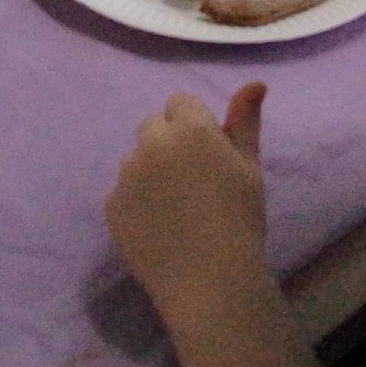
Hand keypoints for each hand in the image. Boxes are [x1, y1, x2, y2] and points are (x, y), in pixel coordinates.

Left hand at [106, 83, 269, 326]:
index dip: (196, 127)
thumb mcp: (249, 168)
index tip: (209, 157)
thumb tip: (254, 83)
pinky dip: (136, 202)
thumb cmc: (240, 221)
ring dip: (151, 171)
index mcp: (190, 130)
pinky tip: (158, 227)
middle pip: (154, 126)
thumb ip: (245, 122)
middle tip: (192, 182)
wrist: (211, 282)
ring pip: (137, 158)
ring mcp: (126, 175)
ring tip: (175, 209)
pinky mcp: (110, 205)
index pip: (181, 103)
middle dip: (170, 142)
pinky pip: (122, 191)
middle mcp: (152, 144)